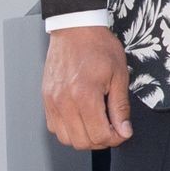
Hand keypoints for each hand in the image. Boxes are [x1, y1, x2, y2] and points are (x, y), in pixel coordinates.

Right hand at [42, 27, 132, 149]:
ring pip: (66, 138)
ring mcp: (52, 101)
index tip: (122, 131)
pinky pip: (54, 127)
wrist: (75, 28)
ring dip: (84, 138)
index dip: (116, 138)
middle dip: (101, 140)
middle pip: (82, 142)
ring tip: (96, 124)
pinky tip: (80, 119)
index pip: (100, 135)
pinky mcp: (46, 99)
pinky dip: (68, 130)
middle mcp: (64, 101)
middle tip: (112, 129)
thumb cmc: (97, 46)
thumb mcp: (119, 75)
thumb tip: (124, 130)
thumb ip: (120, 107)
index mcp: (85, 95)